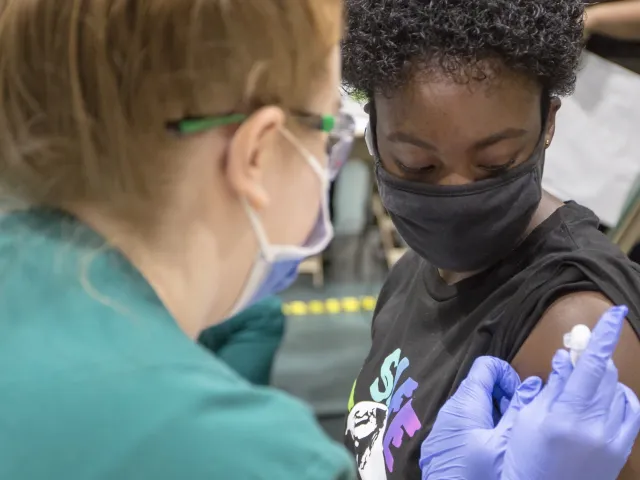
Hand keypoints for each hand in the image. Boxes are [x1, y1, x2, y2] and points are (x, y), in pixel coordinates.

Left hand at [419, 356, 531, 479]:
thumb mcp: (506, 444)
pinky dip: (481, 431)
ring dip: (495, 418)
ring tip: (509, 440)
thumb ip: (521, 410)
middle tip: (520, 422)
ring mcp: (442, 429)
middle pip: (480, 387)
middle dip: (504, 399)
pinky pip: (464, 427)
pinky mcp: (441, 446)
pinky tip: (492, 452)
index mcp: (465, 402)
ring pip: (474, 409)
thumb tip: (535, 383)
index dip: (508, 375)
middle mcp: (449, 410)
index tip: (521, 399)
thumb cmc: (478, 476)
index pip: (486, 366)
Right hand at [502, 306, 639, 479]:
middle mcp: (595, 425)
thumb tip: (564, 358)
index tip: (616, 313)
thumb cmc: (526, 456)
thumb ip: (551, 387)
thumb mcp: (529, 419)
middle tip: (574, 356)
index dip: (603, 336)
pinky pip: (632, 410)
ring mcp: (613, 438)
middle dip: (592, 358)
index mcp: (565, 416)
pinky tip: (608, 396)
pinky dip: (621, 395)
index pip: (590, 366)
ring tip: (582, 385)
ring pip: (618, 389)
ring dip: (602, 377)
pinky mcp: (622, 448)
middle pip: (604, 374)